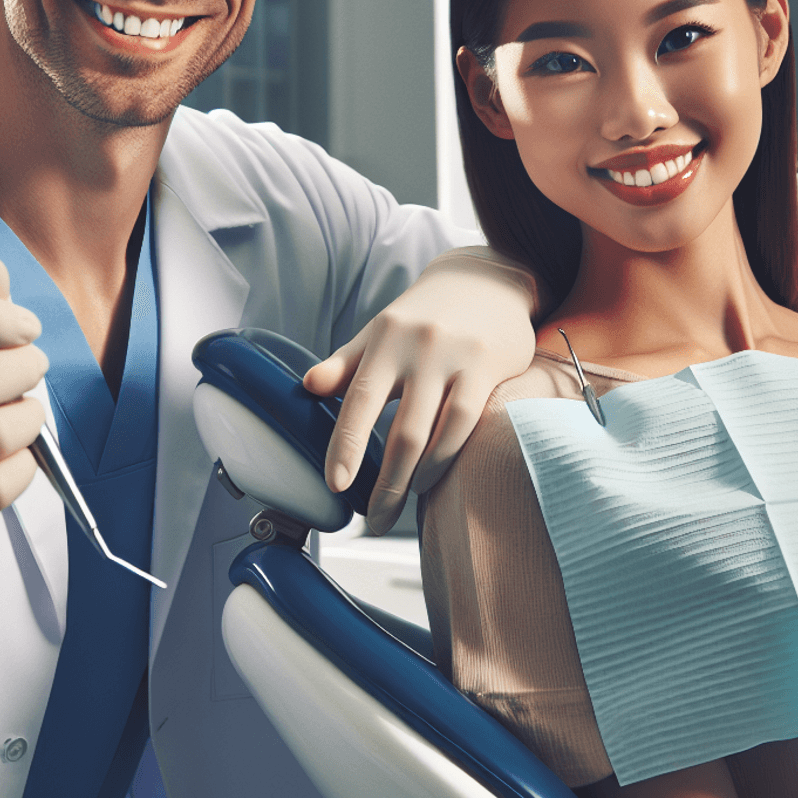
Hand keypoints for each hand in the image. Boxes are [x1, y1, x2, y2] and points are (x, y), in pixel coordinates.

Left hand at [306, 248, 538, 532]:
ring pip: (436, 434)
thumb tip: (308, 386)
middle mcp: (419, 348)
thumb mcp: (379, 332)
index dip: (346, 445)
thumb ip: (345, 363)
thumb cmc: (423, 314)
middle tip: (372, 519)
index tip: (336, 485)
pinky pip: (467, 422)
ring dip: (417, 479)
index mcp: (384, 340)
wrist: (484, 278)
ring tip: (402, 504)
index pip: (359, 399)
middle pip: (401, 431)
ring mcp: (456, 358)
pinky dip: (448, 455)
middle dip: (386, 484)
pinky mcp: (489, 367)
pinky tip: (434, 475)